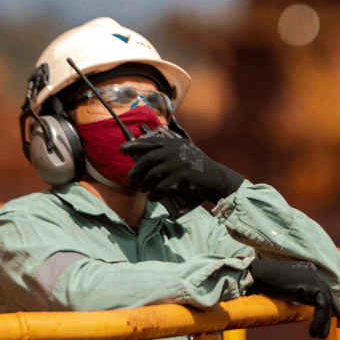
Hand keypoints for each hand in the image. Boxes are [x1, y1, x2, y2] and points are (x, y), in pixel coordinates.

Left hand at [121, 136, 243, 203]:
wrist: (217, 179)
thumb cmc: (200, 169)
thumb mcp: (187, 153)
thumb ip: (171, 152)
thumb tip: (147, 159)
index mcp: (174, 144)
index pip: (151, 142)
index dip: (135, 145)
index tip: (122, 149)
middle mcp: (175, 151)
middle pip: (147, 159)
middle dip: (136, 171)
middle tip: (131, 181)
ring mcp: (178, 163)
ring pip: (152, 175)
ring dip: (145, 185)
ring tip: (143, 191)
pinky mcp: (181, 176)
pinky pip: (161, 187)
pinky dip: (155, 195)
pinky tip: (153, 198)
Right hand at [247, 259, 339, 338]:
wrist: (256, 276)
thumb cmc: (265, 283)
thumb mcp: (288, 290)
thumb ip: (301, 295)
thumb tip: (311, 307)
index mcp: (307, 272)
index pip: (323, 288)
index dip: (333, 303)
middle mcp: (312, 272)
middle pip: (328, 294)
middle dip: (336, 310)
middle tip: (337, 325)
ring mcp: (312, 277)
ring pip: (326, 301)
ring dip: (324, 321)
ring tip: (318, 336)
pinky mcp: (310, 284)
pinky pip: (321, 304)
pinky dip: (320, 320)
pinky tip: (313, 331)